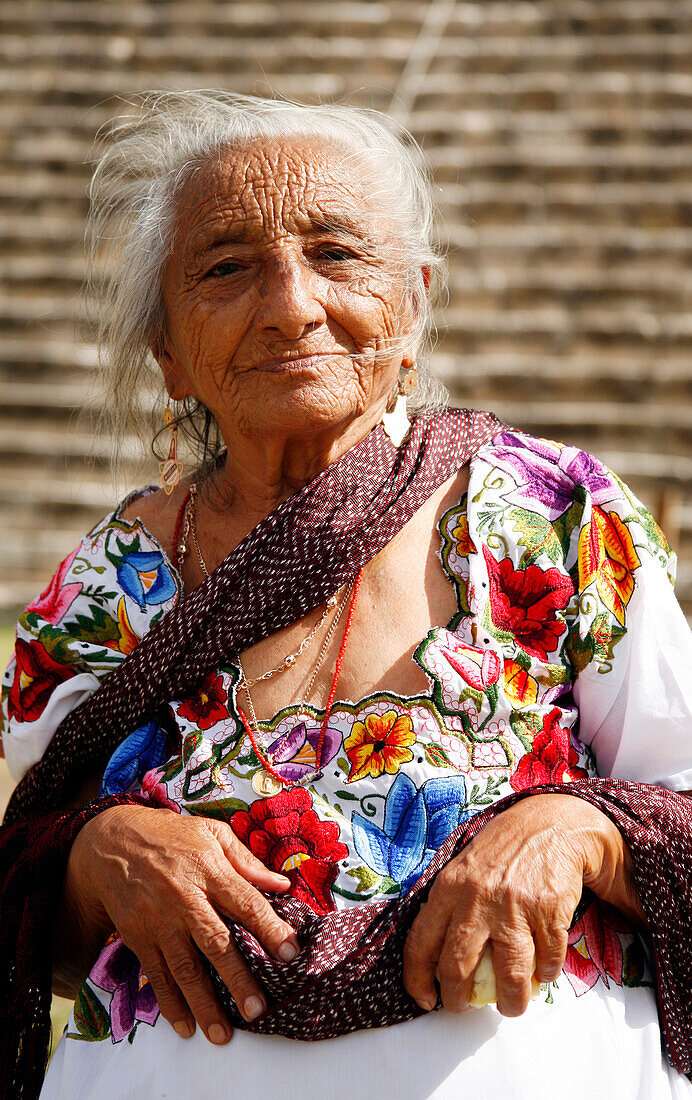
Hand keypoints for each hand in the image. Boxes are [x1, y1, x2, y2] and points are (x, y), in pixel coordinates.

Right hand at [60, 804, 297, 1043]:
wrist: (112, 840)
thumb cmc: (170, 835)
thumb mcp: (211, 833)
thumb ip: (246, 860)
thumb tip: (282, 884)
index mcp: (208, 869)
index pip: (245, 901)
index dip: (269, 927)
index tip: (290, 953)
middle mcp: (184, 897)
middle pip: (215, 942)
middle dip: (237, 978)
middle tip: (258, 1009)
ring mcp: (159, 921)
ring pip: (184, 968)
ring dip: (204, 1003)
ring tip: (223, 1034)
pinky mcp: (138, 936)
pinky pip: (156, 975)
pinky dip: (170, 1004)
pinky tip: (185, 1027)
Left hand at [403, 793, 641, 1017]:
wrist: (549, 824)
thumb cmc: (501, 852)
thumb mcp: (463, 871)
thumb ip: (450, 908)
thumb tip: (439, 961)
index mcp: (448, 889)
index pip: (420, 943)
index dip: (417, 979)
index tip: (425, 999)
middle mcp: (476, 899)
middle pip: (458, 967)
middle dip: (459, 999)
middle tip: (465, 1008)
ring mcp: (513, 907)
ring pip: (509, 976)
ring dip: (511, 1003)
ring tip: (511, 1006)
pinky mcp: (548, 913)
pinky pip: (546, 962)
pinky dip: (545, 974)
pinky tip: (542, 970)